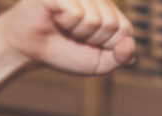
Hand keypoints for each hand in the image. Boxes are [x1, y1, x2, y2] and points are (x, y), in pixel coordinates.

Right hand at [0, 0, 135, 75]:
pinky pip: (77, 12)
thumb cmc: (64, 51)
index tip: (89, 43)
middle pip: (112, 24)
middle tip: (74, 35)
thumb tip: (130, 46)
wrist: (31, 49)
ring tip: (64, 26)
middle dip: (93, 39)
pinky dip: (66, 23)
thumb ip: (118, 58)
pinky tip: (55, 17)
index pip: (125, 29)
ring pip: (95, 19)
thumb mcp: (97, 62)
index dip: (107, 45)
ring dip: (78, 32)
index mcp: (107, 6)